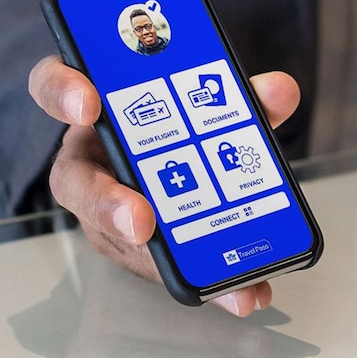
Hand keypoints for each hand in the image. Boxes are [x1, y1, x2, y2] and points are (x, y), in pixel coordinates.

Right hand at [28, 55, 300, 316]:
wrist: (193, 157)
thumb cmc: (184, 124)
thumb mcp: (218, 104)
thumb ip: (244, 96)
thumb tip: (278, 92)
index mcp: (102, 108)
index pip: (57, 88)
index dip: (63, 92)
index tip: (88, 104)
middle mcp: (93, 160)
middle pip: (76, 181)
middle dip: (108, 202)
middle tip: (141, 221)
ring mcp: (109, 208)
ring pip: (118, 235)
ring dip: (158, 256)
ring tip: (203, 264)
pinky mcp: (137, 247)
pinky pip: (163, 266)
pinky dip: (206, 277)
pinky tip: (241, 289)